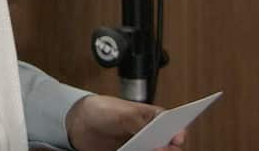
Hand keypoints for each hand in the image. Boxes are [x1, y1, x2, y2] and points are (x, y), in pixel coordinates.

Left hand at [65, 94, 186, 150]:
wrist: (80, 125)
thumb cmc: (103, 110)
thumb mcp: (122, 112)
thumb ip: (139, 123)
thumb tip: (151, 135)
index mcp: (154, 117)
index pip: (175, 125)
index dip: (179, 133)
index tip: (177, 138)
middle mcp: (151, 135)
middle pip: (168, 147)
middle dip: (167, 149)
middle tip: (158, 149)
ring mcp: (142, 148)